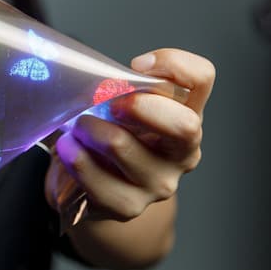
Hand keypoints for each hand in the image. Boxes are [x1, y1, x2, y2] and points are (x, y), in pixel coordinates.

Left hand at [45, 48, 212, 222]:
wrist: (91, 185)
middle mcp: (183, 151)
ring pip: (120, 144)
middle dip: (138, 106)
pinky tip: (69, 149)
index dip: (173, 63)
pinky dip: (74, 156)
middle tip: (108, 103)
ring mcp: (159, 183)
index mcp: (187, 115)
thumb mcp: (122, 102)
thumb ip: (124, 83)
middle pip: (184, 124)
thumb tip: (104, 77)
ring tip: (78, 126)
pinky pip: (93, 177)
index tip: (137, 64)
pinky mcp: (128, 206)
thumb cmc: (109, 131)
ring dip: (89, 128)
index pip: (201, 78)